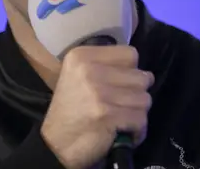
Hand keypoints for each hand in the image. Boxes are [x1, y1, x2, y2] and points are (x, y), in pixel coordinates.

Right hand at [40, 45, 153, 168]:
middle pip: (141, 77)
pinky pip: (141, 119)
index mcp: (82, 56)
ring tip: (121, 119)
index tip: (120, 84)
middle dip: (137, 94)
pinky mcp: (108, 115)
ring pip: (144, 99)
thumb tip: (143, 73)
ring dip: (137, 113)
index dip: (131, 71)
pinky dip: (137, 131)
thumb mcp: (78, 76)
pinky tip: (123, 133)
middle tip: (121, 105)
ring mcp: (99, 93)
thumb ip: (106, 66)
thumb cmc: (71, 110)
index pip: (130, 54)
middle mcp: (90, 69)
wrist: (55, 145)